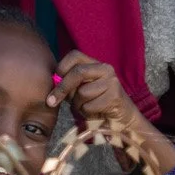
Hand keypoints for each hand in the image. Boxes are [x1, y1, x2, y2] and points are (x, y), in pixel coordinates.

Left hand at [47, 50, 173, 171]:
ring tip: (86, 108)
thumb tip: (52, 83)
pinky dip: (87, 113)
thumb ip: (69, 84)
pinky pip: (90, 105)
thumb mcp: (81, 91)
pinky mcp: (115, 96)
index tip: (54, 81)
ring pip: (82, 93)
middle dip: (62, 88)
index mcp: (95, 64)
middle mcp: (105, 69)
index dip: (61, 67)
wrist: (122, 119)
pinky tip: (95, 113)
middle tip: (51, 101)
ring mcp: (112, 81)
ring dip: (78, 105)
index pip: (74, 56)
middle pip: (77, 73)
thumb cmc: (98, 105)